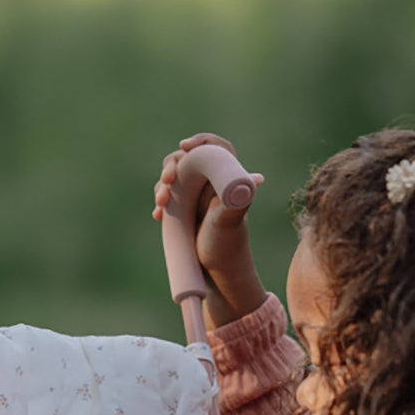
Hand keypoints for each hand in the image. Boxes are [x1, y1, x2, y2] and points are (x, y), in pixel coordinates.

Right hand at [152, 132, 266, 328]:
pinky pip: (167, 198)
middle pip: (187, 160)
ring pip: (173, 179)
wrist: (216, 273)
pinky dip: (160, 203)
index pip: (215, 147)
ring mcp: (195, 198)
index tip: (184, 146)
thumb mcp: (231, 221)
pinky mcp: (182, 211)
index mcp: (226, 177)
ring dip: (162, 187)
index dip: (200, 141)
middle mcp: (210, 184)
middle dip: (172, 166)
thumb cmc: (228, 246)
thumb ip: (238, 198)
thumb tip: (256, 178)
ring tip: (161, 206)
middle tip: (167, 181)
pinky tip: (158, 216)